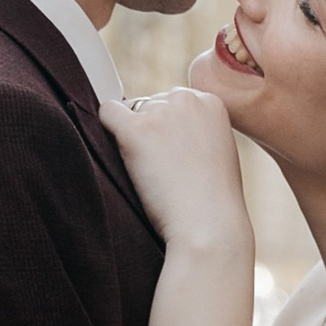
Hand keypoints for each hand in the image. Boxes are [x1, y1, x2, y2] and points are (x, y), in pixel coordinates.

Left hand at [99, 87, 252, 258]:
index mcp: (210, 101)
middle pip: (150, 103)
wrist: (208, 226)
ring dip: (133, 138)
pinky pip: (107, 113)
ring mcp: (160, 112)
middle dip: (150, 131)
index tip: (175, 156)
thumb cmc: (214, 203)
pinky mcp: (135, 130)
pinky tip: (123, 158)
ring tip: (151, 173)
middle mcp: (186, 98)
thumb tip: (164, 128)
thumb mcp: (218, 151)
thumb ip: (196, 131)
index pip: (173, 101)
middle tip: (163, 169)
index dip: (169, 129)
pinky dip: (107, 131)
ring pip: (130, 111)